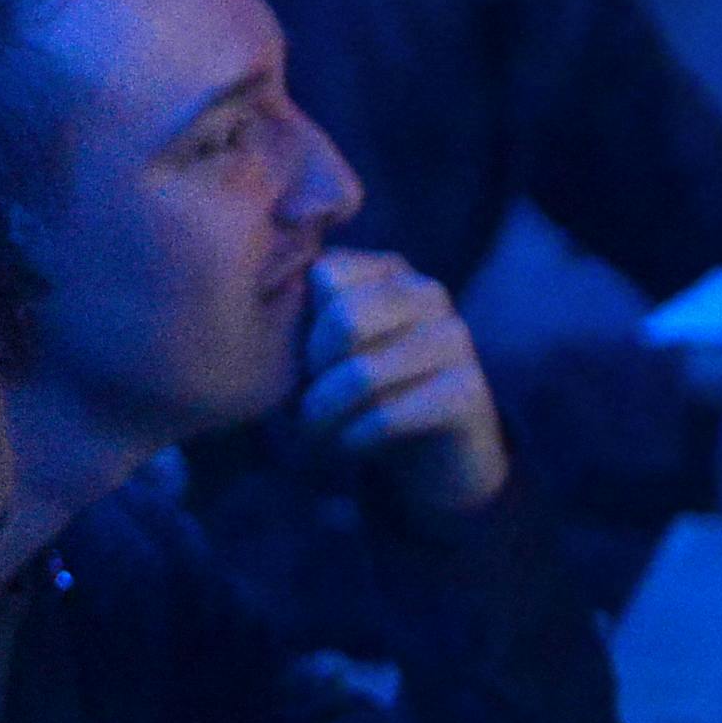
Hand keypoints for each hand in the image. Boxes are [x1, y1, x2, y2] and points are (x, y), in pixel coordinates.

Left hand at [295, 253, 509, 516]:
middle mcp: (427, 293)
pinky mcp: (468, 391)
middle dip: (312, 371)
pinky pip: (388, 416)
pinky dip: (354, 438)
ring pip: (363, 375)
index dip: (298, 323)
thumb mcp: (331, 346)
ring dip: (325, 414)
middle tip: (304, 402)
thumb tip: (253, 299)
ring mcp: (454, 339)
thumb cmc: (368, 391)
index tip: (297, 359)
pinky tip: (350, 444)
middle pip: (343, 319)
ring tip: (316, 431)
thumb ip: (302, 314)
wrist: (437, 453)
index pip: (322, 275)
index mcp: (389, 270)